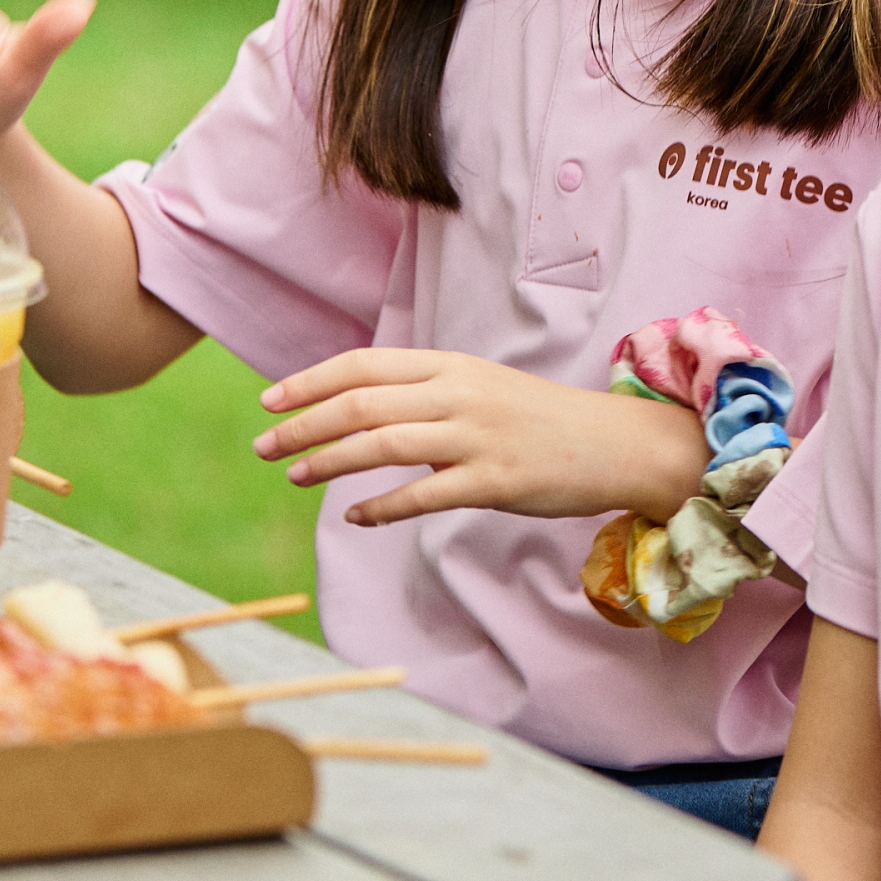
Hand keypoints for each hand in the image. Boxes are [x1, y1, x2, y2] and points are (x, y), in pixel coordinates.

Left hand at [254, 350, 711, 527]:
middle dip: (303, 424)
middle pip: (361, 402)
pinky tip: (355, 517)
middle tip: (263, 447)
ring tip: (293, 476)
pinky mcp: (496, 480)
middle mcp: (459, 394)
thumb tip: (366, 416)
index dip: (310, 381)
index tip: (269, 399)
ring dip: (329, 462)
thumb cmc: (543, 420)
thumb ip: (427, 396)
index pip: (364, 363)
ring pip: (383, 444)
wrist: (617, 444)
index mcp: (452, 365)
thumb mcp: (482, 389)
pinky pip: (424, 494)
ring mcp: (477, 436)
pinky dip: (382, 506)